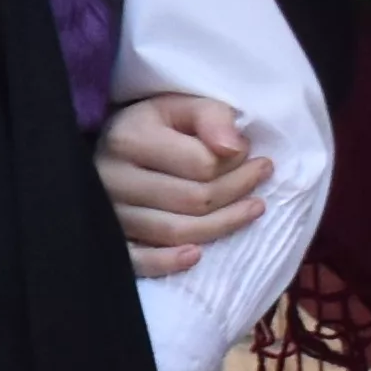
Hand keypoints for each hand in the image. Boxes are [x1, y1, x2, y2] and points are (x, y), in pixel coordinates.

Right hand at [95, 92, 268, 271]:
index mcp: (129, 139)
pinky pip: (138, 261)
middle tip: (262, 176)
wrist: (112, 147)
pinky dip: (168, 262)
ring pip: (177, 232)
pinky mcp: (108, 239)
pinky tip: (196, 255)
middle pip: (194, 200)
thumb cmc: (154, 126)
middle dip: (237, 191)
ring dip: (224, 224)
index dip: (236, 162)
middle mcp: (111, 178)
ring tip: (254, 207)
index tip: (251, 153)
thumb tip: (235, 147)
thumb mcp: (182, 107)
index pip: (201, 164)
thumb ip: (211, 116)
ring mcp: (107, 213)